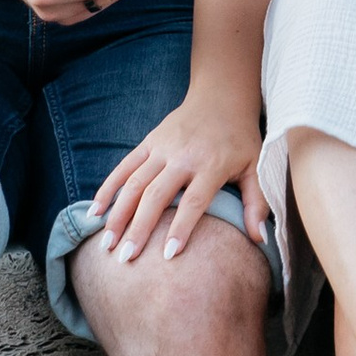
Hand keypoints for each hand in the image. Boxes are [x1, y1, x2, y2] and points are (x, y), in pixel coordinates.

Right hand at [93, 93, 267, 262]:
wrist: (221, 96)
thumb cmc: (240, 138)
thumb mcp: (256, 167)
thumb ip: (257, 202)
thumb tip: (259, 237)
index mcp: (211, 165)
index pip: (193, 201)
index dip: (181, 228)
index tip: (167, 256)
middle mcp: (183, 156)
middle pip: (156, 195)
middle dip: (139, 228)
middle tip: (125, 258)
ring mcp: (162, 148)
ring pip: (135, 183)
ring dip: (119, 213)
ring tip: (107, 243)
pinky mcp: (149, 142)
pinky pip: (124, 167)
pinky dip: (108, 188)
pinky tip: (96, 211)